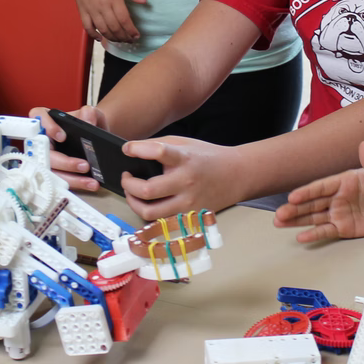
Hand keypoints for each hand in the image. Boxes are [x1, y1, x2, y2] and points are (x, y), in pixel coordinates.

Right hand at [28, 105, 98, 192]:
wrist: (95, 140)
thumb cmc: (87, 124)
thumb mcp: (91, 115)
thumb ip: (90, 113)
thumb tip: (88, 119)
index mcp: (47, 121)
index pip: (38, 118)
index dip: (47, 127)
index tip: (62, 136)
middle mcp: (43, 140)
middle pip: (44, 153)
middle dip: (64, 162)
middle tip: (84, 165)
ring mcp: (47, 159)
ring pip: (51, 172)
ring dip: (71, 179)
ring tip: (90, 182)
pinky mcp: (54, 173)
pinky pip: (59, 182)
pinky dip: (75, 185)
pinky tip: (89, 185)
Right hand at [66, 0, 144, 42]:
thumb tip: (143, 2)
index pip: (124, 20)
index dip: (131, 31)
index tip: (137, 36)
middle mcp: (102, 6)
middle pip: (115, 28)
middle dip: (124, 37)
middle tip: (130, 40)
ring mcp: (91, 9)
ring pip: (102, 30)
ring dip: (112, 38)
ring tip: (120, 40)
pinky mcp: (82, 10)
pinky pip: (87, 27)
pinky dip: (94, 35)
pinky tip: (101, 38)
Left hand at [117, 136, 240, 219]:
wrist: (236, 175)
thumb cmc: (207, 157)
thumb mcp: (184, 143)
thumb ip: (159, 146)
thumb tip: (131, 151)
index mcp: (184, 159)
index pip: (158, 152)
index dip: (138, 149)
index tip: (127, 149)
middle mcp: (186, 182)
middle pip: (147, 190)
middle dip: (128, 185)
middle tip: (126, 178)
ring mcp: (188, 203)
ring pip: (150, 212)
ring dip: (134, 202)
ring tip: (133, 193)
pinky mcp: (190, 216)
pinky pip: (161, 220)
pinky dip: (150, 212)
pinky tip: (149, 203)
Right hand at [274, 142, 363, 242]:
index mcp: (342, 181)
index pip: (320, 187)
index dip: (306, 192)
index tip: (293, 196)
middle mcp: (336, 197)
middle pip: (311, 203)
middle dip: (294, 208)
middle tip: (279, 214)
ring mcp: (337, 213)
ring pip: (313, 217)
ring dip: (296, 220)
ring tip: (279, 223)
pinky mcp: (342, 228)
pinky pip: (325, 231)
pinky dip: (313, 234)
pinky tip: (300, 236)